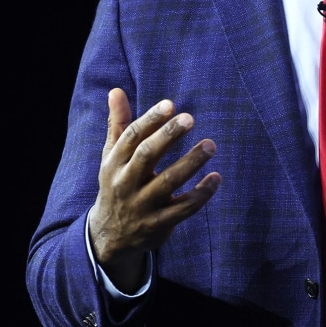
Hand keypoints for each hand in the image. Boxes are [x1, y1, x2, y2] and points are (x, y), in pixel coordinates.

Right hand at [88, 88, 220, 291]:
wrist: (110, 236)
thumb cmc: (117, 184)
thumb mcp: (112, 156)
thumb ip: (118, 124)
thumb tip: (115, 90)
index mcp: (115, 163)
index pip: (131, 137)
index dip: (150, 120)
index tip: (170, 104)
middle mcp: (126, 183)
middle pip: (146, 156)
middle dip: (168, 136)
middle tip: (190, 118)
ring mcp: (143, 205)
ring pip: (168, 182)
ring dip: (191, 162)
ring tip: (211, 145)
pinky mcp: (159, 224)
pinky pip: (183, 208)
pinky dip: (201, 194)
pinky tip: (216, 178)